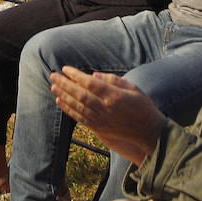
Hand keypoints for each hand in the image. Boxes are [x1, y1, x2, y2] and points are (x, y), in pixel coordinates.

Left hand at [50, 67, 164, 166]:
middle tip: (53, 75)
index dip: (76, 76)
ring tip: (53, 87)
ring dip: (63, 96)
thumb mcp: (133, 88)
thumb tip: (93, 76)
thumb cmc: (143, 107)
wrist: (149, 132)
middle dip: (64, 84)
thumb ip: (113, 80)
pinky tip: (60, 102)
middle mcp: (106, 109)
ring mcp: (102, 120)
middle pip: (80, 95)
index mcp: (114, 97)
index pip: (90, 84)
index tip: (65, 69)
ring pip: (77, 107)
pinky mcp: (100, 129)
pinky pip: (80, 118)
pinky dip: (69, 110)